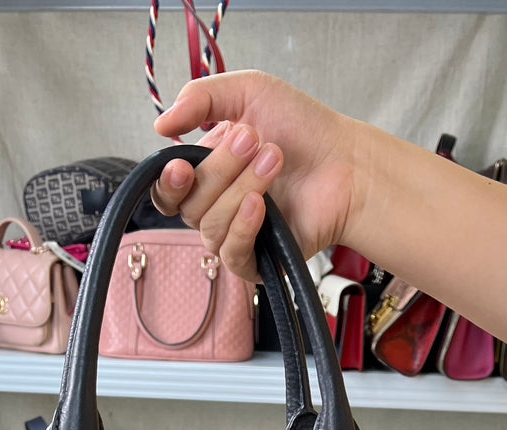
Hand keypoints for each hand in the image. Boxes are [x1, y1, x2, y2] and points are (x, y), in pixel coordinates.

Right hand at [149, 71, 368, 280]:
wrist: (347, 162)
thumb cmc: (304, 128)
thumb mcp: (249, 92)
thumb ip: (200, 98)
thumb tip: (159, 124)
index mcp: (207, 172)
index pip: (169, 190)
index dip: (169, 183)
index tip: (180, 165)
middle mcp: (216, 206)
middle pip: (188, 206)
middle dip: (220, 170)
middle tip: (254, 140)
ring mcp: (236, 235)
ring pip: (210, 226)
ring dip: (242, 188)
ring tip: (275, 158)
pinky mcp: (257, 261)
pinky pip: (231, 253)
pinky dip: (243, 226)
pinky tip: (261, 205)